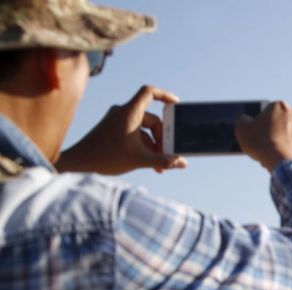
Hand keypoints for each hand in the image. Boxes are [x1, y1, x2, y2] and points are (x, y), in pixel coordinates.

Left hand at [56, 85, 185, 174]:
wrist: (78, 162)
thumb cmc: (106, 157)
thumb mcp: (140, 160)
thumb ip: (164, 161)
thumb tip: (183, 163)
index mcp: (129, 113)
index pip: (149, 93)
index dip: (165, 96)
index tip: (176, 105)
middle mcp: (123, 113)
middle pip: (151, 118)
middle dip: (162, 137)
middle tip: (169, 153)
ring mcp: (117, 120)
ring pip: (143, 129)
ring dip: (154, 145)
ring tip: (159, 165)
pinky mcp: (112, 129)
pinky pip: (134, 133)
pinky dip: (143, 145)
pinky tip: (148, 163)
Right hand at [236, 101, 291, 171]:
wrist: (283, 163)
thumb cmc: (263, 144)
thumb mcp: (242, 128)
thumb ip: (242, 120)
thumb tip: (245, 119)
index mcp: (280, 106)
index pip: (267, 112)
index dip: (260, 124)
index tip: (258, 134)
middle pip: (280, 123)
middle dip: (273, 132)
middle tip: (265, 144)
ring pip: (290, 134)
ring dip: (283, 141)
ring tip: (273, 153)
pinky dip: (291, 150)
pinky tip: (283, 158)